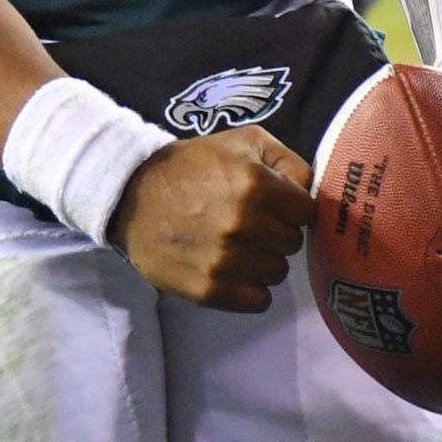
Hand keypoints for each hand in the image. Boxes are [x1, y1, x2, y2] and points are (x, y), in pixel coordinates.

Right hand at [107, 126, 317, 310]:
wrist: (131, 195)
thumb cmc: (192, 166)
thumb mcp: (242, 141)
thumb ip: (287, 160)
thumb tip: (311, 191)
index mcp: (254, 183)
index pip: (306, 212)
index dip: (291, 208)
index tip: (274, 206)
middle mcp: (243, 223)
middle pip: (292, 244)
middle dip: (276, 233)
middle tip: (251, 225)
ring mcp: (225, 260)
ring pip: (277, 273)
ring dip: (263, 261)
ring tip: (238, 246)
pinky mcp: (209, 289)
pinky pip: (258, 301)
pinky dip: (250, 288)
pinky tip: (232, 270)